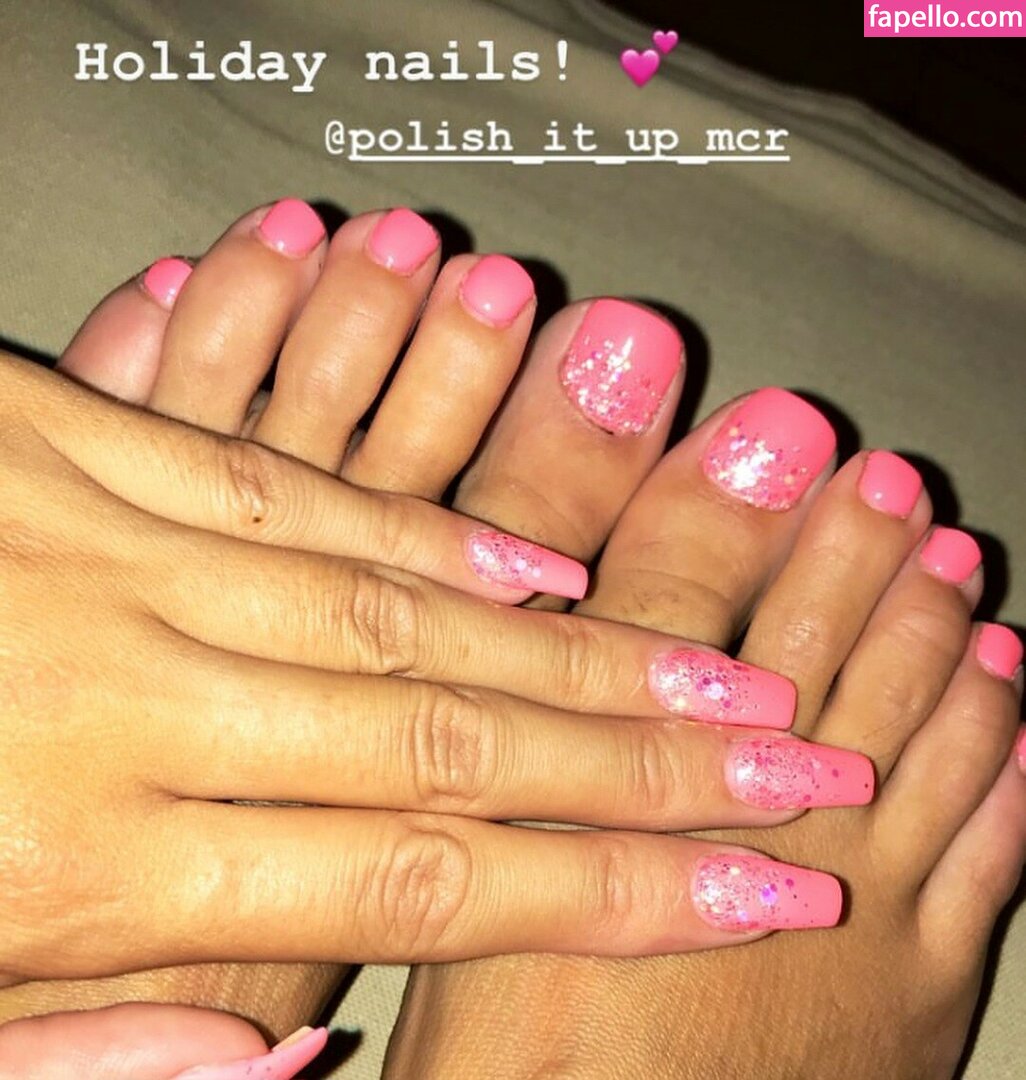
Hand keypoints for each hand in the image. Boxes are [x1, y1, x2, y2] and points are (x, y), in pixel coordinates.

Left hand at [1, 354, 847, 986]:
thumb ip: (110, 1053)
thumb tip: (310, 1051)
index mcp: (82, 860)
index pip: (416, 882)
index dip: (607, 892)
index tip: (753, 881)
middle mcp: (126, 691)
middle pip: (447, 735)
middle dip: (646, 760)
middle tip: (795, 758)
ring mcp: (100, 543)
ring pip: (394, 606)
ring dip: (573, 650)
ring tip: (715, 677)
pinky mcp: (62, 441)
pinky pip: (287, 490)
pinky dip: (428, 538)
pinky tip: (538, 573)